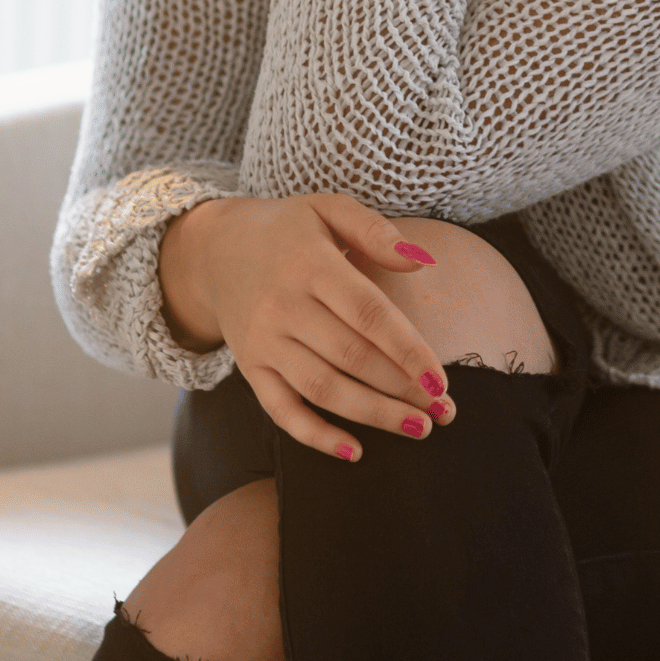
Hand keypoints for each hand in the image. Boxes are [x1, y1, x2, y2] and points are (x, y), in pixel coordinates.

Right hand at [159, 194, 454, 460]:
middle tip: (445, 412)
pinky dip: (316, 436)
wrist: (214, 250)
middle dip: (403, 390)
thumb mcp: (327, 209)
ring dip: (374, 415)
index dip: (408, 351)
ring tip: (418, 428)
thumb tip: (423, 261)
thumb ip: (374, 230)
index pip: (368, 314)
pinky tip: (355, 451)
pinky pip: (281, 410)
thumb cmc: (287, 229)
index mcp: (310, 263)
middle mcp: (283, 304)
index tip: (442, 381)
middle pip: (352, 357)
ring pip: (323, 389)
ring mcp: (263, 340)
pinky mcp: (249, 366)